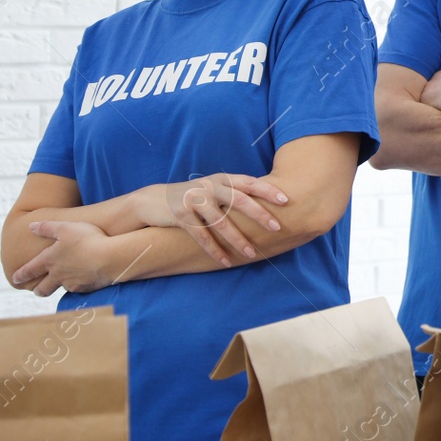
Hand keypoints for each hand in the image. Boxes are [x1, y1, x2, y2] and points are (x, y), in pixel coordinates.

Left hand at [12, 221, 111, 295]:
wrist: (110, 258)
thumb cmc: (87, 240)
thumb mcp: (65, 227)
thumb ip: (46, 228)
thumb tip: (31, 227)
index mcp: (49, 260)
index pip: (30, 270)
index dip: (21, 274)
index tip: (15, 279)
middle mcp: (58, 275)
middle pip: (43, 288)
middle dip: (39, 289)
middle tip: (37, 290)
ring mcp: (72, 283)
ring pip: (62, 288)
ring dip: (61, 285)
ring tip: (66, 281)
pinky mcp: (87, 288)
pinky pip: (79, 288)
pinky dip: (79, 285)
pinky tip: (85, 279)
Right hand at [138, 175, 288, 265]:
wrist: (153, 201)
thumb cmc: (193, 198)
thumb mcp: (213, 190)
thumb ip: (234, 194)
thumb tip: (267, 206)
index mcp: (222, 180)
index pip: (249, 182)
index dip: (268, 190)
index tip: (286, 200)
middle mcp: (210, 186)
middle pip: (239, 200)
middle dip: (260, 214)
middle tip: (277, 227)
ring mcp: (194, 200)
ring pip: (221, 222)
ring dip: (238, 240)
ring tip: (252, 253)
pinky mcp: (180, 215)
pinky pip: (201, 236)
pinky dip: (215, 250)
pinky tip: (226, 261)